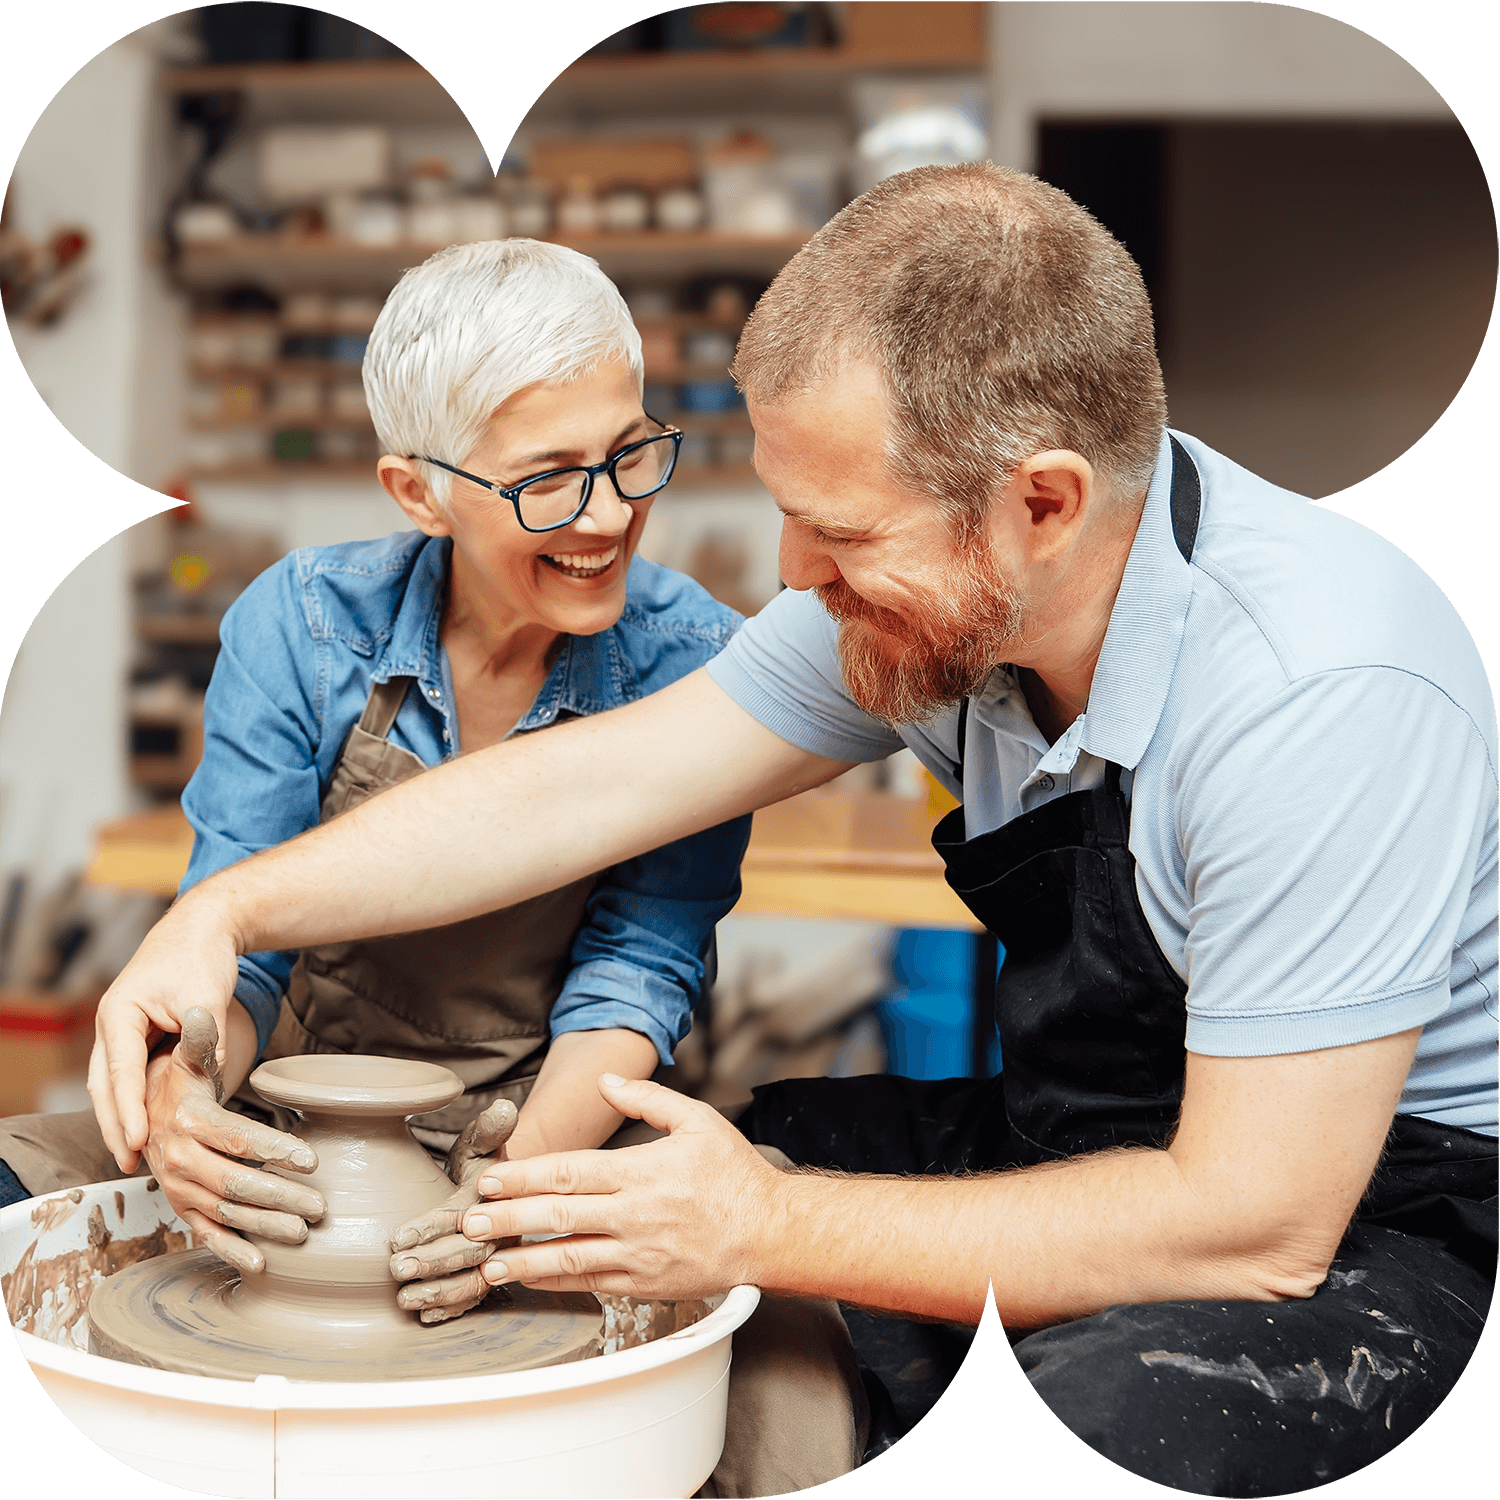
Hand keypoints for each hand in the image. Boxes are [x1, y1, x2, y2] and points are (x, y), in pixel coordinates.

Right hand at [88, 892, 241, 1171]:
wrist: (203, 926)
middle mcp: (113, 1025)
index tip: (138, 1141)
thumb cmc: (199, 954)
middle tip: (128, 1162)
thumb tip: (212, 1084)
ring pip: (114, 1084)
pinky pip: (133, 1075)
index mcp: (120, 1013)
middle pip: (106, 1085)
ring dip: (123, 1118)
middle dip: (116, 1126)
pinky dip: (137, 1100)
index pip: (121, 1072)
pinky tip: (149, 1124)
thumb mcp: (206, 997)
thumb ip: (207, 1041)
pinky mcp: (139, 1035)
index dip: (129, 1110)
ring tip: (133, 1155)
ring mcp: (123, 1031)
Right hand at [139, 1007, 324, 1274]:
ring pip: (226, 1213)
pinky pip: (207, 1235)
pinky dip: (233, 1251)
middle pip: (236, 1184)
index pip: (238, 1139)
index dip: (275, 1150)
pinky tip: (261, 1264)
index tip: (312, 1159)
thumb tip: (200, 1011)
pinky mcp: (182, 1209)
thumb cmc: (181, 1083)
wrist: (145, 1116)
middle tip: (320, 1206)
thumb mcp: (190, 1059)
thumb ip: (199, 1040)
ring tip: (304, 1233)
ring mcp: (179, 1190)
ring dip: (265, 1226)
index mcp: (187, 1123)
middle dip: (280, 1197)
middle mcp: (178, 1162)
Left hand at [388, 1098, 519, 1322]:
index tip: (396, 1237)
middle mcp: (501, 1233)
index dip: (429, 1227)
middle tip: (394, 1270)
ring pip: (472, 1282)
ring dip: (438, 1293)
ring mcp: (499, 1259)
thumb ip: (490, 1129)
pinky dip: (452, 1310)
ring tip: (403, 1300)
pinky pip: (476, 1298)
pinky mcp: (492, 1279)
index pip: (460, 1215)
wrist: (510, 1194)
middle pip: (467, 1253)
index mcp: (495, 1200)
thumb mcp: (484, 1145)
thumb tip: (503, 1107)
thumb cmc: (486, 1168)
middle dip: (431, 1263)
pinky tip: (425, 1318)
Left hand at [455, 1074, 781, 1301]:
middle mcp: (633, 1214)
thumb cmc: (733, 1174)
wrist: (769, 1232)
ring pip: (567, 1256)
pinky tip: (527, 1277)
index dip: (523, 1176)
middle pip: (557, 1215)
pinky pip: (589, 1282)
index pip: (569, 1171)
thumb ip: (648, 1098)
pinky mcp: (643, 1283)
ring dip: (521, 1258)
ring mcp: (636, 1253)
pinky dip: (553, 1281)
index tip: (489, 1180)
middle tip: (467, 1222)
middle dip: (506, 1218)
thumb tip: (606, 1080)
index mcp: (641, 1171)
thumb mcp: (698, 1120)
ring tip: (484, 1261)